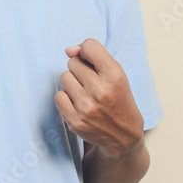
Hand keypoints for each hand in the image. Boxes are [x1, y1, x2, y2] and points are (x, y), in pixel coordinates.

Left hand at [54, 38, 144, 159]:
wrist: (124, 136)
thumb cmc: (118, 99)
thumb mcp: (116, 74)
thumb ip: (94, 56)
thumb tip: (68, 50)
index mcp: (115, 75)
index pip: (89, 46)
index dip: (87, 51)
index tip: (92, 61)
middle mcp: (100, 90)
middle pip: (73, 62)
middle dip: (80, 70)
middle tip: (92, 83)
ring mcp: (86, 107)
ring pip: (64, 77)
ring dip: (73, 83)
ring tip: (86, 93)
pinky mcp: (75, 121)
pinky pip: (58, 96)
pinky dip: (66, 98)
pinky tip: (78, 104)